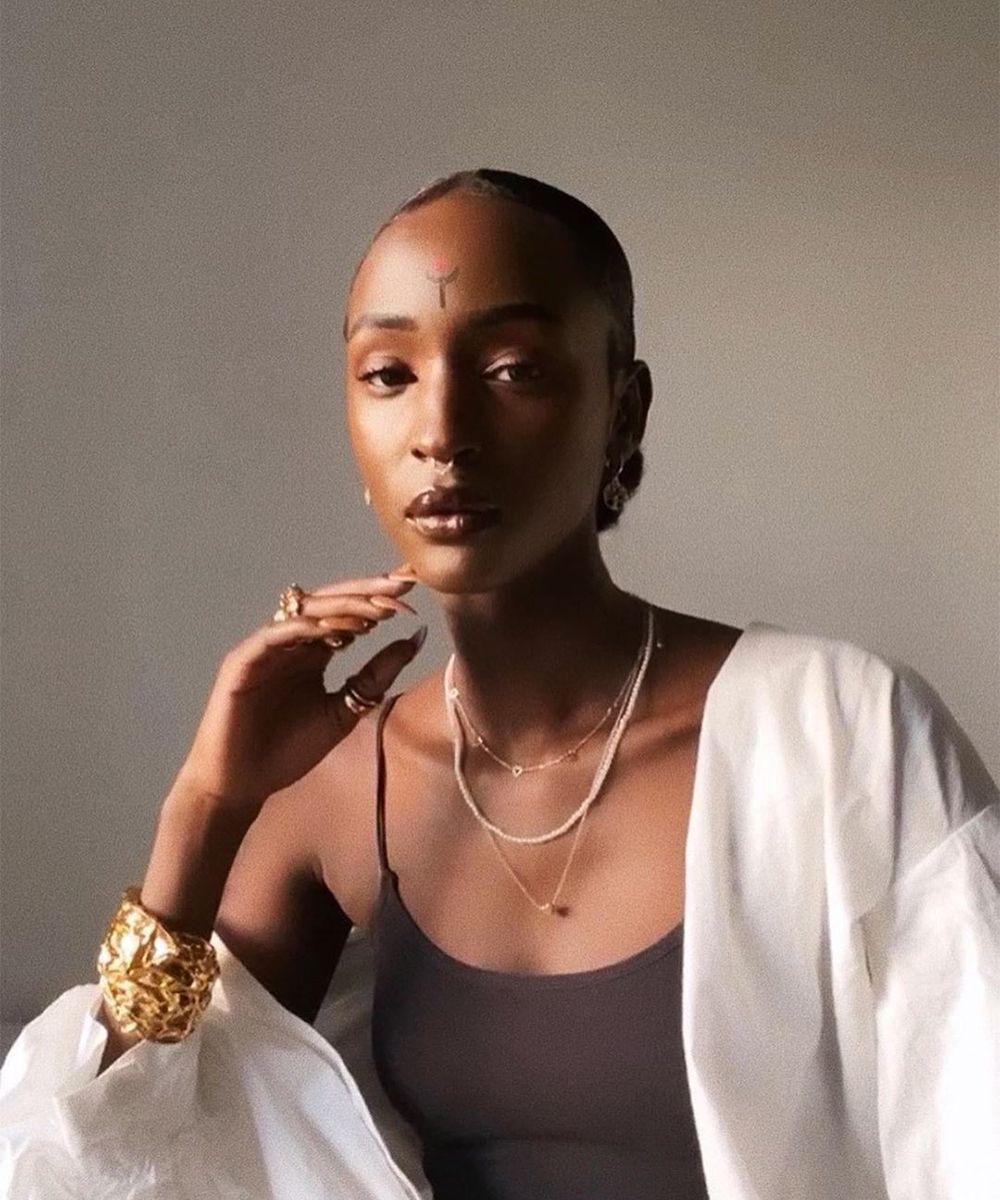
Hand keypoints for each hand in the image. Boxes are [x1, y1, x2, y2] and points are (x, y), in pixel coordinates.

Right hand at [174, 562, 423, 821]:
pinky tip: (333, 628)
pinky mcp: (242, 662)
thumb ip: (376, 676)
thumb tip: (416, 636)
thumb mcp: (346, 710)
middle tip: (404, 585)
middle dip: (368, 592)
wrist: (242, 785)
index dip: (380, 599)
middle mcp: (292, 642)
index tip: (416, 588)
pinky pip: (274, 636)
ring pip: (305, 613)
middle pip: (332, 604)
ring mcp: (266, 648)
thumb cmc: (288, 750)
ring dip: (343, 607)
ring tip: (379, 607)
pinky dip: (302, 629)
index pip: (350, 614)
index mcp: (315, 651)